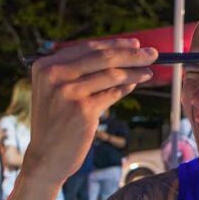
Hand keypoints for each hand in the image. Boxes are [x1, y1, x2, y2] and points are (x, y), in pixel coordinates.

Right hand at [23, 39, 156, 182]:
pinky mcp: (82, 109)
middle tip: (153, 54)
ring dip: (135, 72)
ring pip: (111, 74)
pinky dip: (127, 88)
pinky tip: (135, 85)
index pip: (87, 48)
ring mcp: (67, 92)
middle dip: (131, 54)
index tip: (136, 44)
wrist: (46, 155)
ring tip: (149, 71)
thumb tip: (122, 59)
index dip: (115, 44)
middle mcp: (54, 74)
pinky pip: (112, 94)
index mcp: (45, 65)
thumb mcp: (60, 92)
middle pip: (102, 57)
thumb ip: (82, 74)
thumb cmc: (57, 122)